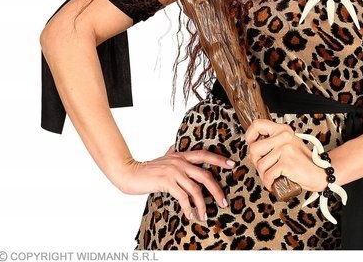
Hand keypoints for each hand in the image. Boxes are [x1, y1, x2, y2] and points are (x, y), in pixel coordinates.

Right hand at [116, 145, 235, 222]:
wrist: (130, 173)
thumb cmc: (147, 168)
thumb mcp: (163, 158)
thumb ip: (171, 152)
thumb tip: (174, 146)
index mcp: (181, 155)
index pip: (204, 154)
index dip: (219, 159)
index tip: (232, 164)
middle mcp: (179, 161)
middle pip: (205, 174)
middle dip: (217, 189)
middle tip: (223, 201)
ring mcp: (173, 171)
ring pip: (195, 188)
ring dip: (202, 204)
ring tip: (205, 215)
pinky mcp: (166, 182)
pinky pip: (183, 197)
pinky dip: (189, 208)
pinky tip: (190, 215)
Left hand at [244, 119, 327, 192]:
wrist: (319, 173)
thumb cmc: (301, 162)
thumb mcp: (287, 146)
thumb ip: (272, 144)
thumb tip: (252, 151)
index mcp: (282, 130)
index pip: (257, 124)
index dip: (249, 135)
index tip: (251, 144)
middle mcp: (283, 136)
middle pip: (254, 148)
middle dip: (255, 162)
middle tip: (264, 168)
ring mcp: (285, 148)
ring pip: (260, 164)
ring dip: (263, 175)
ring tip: (271, 177)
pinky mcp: (286, 162)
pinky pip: (268, 174)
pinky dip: (268, 183)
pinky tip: (274, 183)